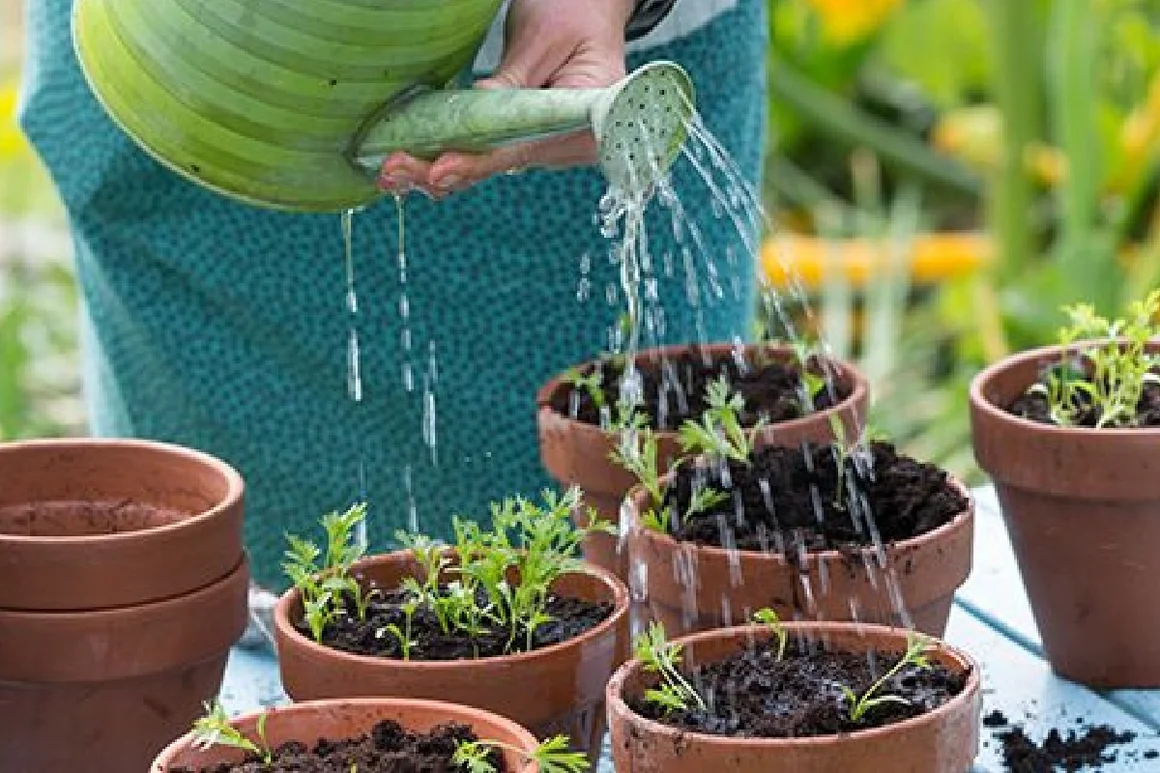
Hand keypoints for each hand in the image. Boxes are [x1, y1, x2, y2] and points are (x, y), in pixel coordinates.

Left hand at [378, 0, 634, 197]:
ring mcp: (545, 146)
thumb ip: (511, 79)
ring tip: (391, 172)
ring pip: (487, 164)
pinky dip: (448, 156)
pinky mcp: (523, 139)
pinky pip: (485, 153)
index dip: (479, 160)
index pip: (525, 148)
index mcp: (588, 123)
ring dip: (437, 169)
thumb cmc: (574, 14)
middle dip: (446, 169)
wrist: (587, 10)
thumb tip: (472, 111)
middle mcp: (567, 145)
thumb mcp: (542, 38)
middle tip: (394, 170)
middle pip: (501, 163)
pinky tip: (410, 165)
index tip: (439, 169)